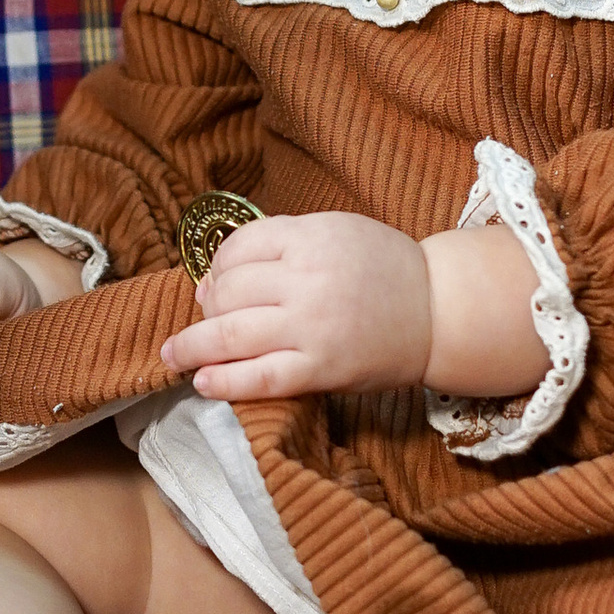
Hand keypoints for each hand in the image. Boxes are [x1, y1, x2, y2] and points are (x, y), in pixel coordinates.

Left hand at [157, 212, 432, 402]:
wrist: (439, 310)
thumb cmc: (385, 268)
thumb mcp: (336, 231)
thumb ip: (282, 243)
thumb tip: (216, 279)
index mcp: (310, 238)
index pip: (237, 250)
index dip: (216, 269)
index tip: (213, 285)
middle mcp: (307, 280)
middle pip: (228, 293)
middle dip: (206, 309)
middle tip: (201, 321)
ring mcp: (313, 327)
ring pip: (233, 335)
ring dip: (192, 347)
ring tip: (174, 355)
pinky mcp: (322, 368)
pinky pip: (261, 377)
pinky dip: (225, 381)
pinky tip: (203, 382)